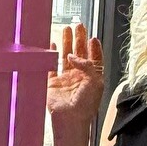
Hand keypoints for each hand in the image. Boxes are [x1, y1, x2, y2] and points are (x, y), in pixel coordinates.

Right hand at [48, 21, 104, 136]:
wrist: (70, 120)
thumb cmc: (86, 105)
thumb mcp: (95, 82)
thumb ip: (87, 65)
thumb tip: (72, 55)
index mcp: (92, 77)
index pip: (94, 58)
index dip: (94, 47)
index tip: (92, 36)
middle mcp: (79, 77)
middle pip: (79, 53)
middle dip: (79, 39)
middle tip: (78, 25)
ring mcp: (65, 79)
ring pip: (66, 56)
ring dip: (66, 42)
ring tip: (65, 29)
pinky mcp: (52, 83)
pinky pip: (51, 66)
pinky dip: (51, 54)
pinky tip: (52, 44)